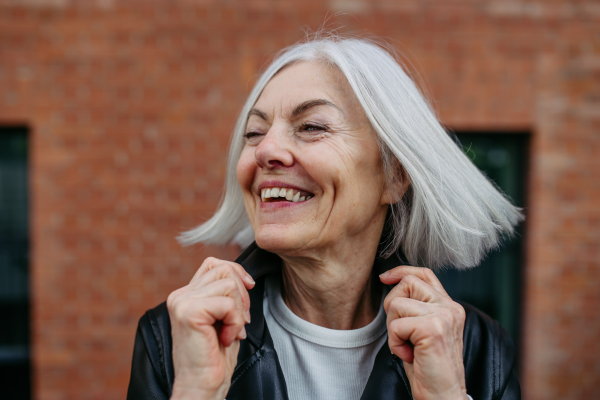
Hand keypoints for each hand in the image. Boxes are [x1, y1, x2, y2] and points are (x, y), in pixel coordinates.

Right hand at [167, 257, 254, 399]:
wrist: (202, 387)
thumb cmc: (215, 357)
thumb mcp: (224, 318)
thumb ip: (226, 295)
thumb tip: (244, 277)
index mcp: (186, 295)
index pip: (214, 264)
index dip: (236, 272)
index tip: (249, 289)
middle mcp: (180, 295)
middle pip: (223, 269)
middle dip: (242, 294)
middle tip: (239, 322)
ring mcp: (182, 302)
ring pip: (228, 284)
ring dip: (239, 310)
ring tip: (232, 331)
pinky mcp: (189, 312)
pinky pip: (228, 302)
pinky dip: (235, 321)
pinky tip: (226, 338)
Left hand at [380, 266, 467, 399]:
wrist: (443, 395)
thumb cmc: (430, 368)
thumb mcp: (423, 331)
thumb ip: (417, 307)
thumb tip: (392, 284)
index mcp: (450, 307)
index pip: (425, 274)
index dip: (402, 271)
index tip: (385, 278)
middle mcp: (450, 308)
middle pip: (407, 283)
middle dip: (392, 307)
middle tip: (402, 333)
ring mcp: (443, 316)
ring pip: (397, 304)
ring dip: (393, 329)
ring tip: (408, 346)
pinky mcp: (432, 329)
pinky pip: (395, 325)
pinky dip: (395, 343)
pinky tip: (409, 355)